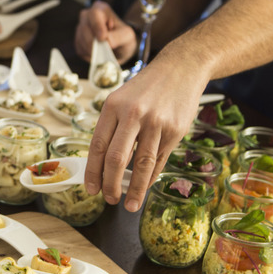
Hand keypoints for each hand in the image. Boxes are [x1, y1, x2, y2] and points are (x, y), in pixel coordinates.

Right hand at [74, 0, 136, 62]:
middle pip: (84, 28)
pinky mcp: (78, 40)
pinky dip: (88, 54)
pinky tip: (97, 53)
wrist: (119, 46)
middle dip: (93, 42)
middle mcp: (87, 16)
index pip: (94, 14)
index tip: (102, 38)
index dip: (97, 26)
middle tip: (103, 51)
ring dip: (91, 50)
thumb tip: (107, 41)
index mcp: (100, 9)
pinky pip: (79, 48)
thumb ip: (119, 36)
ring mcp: (80, 27)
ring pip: (80, 39)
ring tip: (103, 53)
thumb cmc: (123, 37)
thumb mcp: (128, 36)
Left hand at [84, 57, 205, 211]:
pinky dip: (151, 177)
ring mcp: (156, 123)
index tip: (91, 189)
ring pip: (142, 164)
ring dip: (135, 189)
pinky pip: (160, 160)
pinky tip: (145, 187)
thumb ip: (112, 128)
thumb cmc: (145, 88)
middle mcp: (133, 114)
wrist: (181, 68)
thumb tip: (102, 164)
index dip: (93, 171)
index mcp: (113, 106)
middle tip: (109, 199)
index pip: (98, 145)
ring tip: (130, 205)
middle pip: (117, 158)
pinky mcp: (175, 130)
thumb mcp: (121, 99)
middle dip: (111, 184)